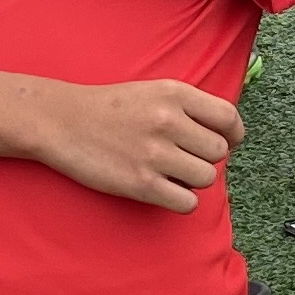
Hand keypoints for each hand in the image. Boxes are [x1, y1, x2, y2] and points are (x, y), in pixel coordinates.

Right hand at [34, 78, 241, 213]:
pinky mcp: (141, 184)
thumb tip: (226, 135)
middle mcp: (168, 121)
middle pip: (219, 152)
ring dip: (192, 180)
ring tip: (170, 172)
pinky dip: (180, 200)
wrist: (61, 121)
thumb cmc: (109, 108)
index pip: (229, 118)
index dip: (233, 134)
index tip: (225, 142)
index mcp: (174, 93)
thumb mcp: (153, 91)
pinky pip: (187, 202)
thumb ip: (189, 107)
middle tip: (183, 157)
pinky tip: (163, 190)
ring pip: (206, 178)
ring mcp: (155, 154)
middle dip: (205, 158)